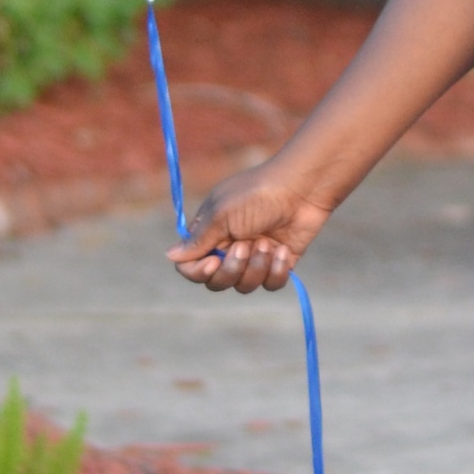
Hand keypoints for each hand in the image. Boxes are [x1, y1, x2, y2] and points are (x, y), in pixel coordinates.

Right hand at [169, 161, 329, 293]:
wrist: (302, 188)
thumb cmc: (257, 194)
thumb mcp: (222, 214)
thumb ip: (198, 240)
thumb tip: (170, 257)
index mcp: (210, 232)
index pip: (190, 266)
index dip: (198, 271)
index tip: (213, 261)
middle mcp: (229, 247)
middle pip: (216, 281)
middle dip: (231, 269)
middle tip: (245, 246)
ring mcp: (255, 257)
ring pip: (244, 286)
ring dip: (257, 267)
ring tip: (268, 244)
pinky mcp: (279, 263)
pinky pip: (270, 284)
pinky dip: (277, 271)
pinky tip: (283, 250)